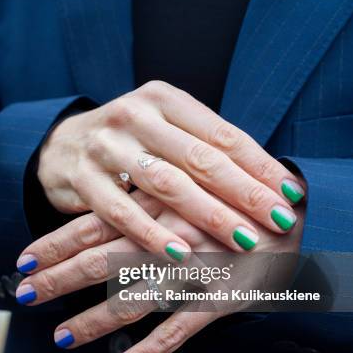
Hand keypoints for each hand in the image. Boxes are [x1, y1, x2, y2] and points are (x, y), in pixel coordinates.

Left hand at [15, 191, 304, 352]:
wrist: (288, 215)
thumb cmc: (231, 196)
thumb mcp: (187, 181)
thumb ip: (147, 193)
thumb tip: (104, 203)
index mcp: (158, 208)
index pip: (93, 226)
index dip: (54, 244)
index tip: (23, 260)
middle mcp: (168, 241)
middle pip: (100, 263)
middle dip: (57, 280)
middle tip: (23, 294)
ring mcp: (191, 274)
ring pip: (130, 304)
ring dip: (90, 322)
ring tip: (59, 337)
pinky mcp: (216, 303)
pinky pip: (174, 334)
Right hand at [31, 81, 303, 266]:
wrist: (62, 145)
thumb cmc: (131, 143)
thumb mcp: (166, 132)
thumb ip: (207, 150)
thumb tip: (272, 182)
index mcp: (165, 99)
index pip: (222, 135)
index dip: (260, 165)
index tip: (291, 194)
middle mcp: (137, 115)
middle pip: (200, 158)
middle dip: (245, 193)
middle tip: (279, 220)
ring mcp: (106, 145)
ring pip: (166, 183)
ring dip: (209, 215)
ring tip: (244, 240)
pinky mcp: (82, 177)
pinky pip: (121, 211)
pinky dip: (152, 234)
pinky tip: (180, 253)